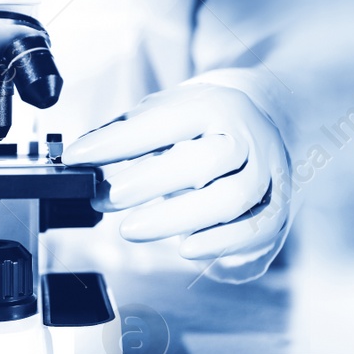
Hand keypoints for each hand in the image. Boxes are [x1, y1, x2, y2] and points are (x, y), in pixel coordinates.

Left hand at [61, 83, 291, 282]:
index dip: (118, 142)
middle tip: (105, 197)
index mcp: (218, 104)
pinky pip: (251, 232)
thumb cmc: (203, 124)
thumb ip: (126, 131)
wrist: (268, 124)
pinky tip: (184, 248)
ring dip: (175, 218)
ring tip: (130, 228)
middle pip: (203, 161)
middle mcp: (250, 137)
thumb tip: (80, 154)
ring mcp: (269, 175)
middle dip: (148, 182)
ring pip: (230, 200)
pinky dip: (216, 243)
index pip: (166, 122)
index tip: (78, 158)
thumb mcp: (167, 112)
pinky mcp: (276, 211)